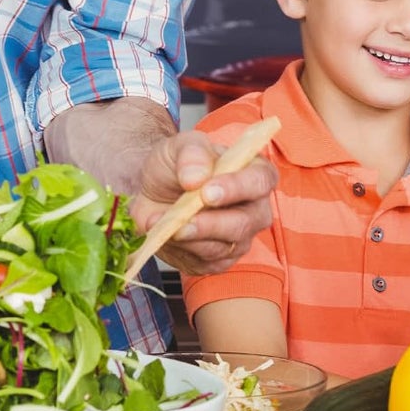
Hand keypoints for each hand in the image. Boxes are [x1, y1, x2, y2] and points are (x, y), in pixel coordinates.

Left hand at [129, 130, 276, 274]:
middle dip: (211, 223)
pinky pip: (206, 263)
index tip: (207, 191)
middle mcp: (254, 209)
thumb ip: (191, 154)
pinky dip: (181, 250)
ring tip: (162, 223)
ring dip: (189, 237)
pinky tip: (166, 234)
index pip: (260, 181)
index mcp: (253, 173)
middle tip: (183, 220)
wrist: (149, 193)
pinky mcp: (219, 260)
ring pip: (222, 247)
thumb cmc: (174, 167)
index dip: (237, 188)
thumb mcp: (178, 147)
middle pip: (245, 222)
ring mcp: (238, 238)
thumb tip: (196, 178)